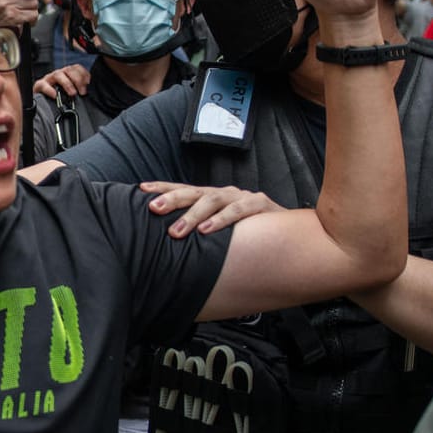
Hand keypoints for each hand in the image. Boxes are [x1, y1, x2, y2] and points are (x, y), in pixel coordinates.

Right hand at [35, 63, 90, 100]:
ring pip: (58, 74)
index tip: (88, 83)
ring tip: (72, 93)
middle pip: (69, 70)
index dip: (84, 74)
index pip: (76, 68)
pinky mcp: (39, 85)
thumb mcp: (70, 92)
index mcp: (67, 74)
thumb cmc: (58, 97)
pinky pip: (43, 85)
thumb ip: (78, 89)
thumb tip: (87, 91)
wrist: (42, 102)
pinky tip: (55, 95)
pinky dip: (50, 90)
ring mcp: (49, 79)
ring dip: (67, 84)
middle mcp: (59, 74)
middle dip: (78, 80)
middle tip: (82, 92)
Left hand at [142, 181, 283, 237]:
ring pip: (213, 200)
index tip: (141, 190)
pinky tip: (208, 230)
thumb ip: (199, 232)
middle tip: (153, 208)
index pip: (183, 190)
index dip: (163, 188)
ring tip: (177, 231)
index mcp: (211, 198)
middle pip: (193, 192)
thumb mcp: (220, 231)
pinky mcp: (260, 204)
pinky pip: (238, 210)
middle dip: (172, 198)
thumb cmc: (248, 234)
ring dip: (193, 215)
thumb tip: (169, 245)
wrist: (291, 233)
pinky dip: (222, 220)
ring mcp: (241, 197)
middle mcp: (224, 194)